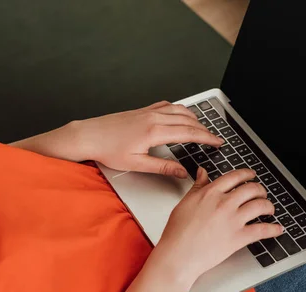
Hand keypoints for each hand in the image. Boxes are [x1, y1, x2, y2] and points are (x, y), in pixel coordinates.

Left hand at [77, 101, 223, 177]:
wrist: (88, 135)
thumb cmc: (107, 149)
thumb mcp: (137, 164)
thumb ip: (163, 168)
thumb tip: (181, 172)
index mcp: (154, 132)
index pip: (189, 133)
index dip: (207, 138)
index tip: (217, 142)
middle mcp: (153, 118)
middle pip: (188, 120)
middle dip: (204, 129)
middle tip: (214, 138)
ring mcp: (148, 112)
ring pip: (179, 110)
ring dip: (194, 118)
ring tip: (202, 128)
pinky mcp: (142, 110)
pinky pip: (167, 106)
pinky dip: (179, 110)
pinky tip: (181, 115)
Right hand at [149, 168, 283, 288]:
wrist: (178, 255)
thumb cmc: (177, 232)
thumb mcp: (185, 202)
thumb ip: (198, 186)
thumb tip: (202, 172)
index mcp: (211, 192)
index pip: (235, 177)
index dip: (247, 174)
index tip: (251, 175)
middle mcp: (224, 203)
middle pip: (251, 189)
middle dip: (260, 190)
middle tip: (262, 193)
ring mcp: (233, 220)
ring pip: (260, 205)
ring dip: (269, 206)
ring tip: (270, 209)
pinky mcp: (239, 237)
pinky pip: (262, 230)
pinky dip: (273, 229)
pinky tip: (277, 229)